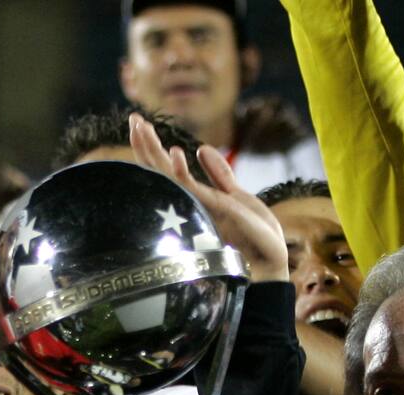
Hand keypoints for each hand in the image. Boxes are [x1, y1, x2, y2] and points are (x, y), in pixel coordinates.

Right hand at [128, 112, 287, 282]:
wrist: (269, 265)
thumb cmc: (256, 239)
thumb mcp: (237, 197)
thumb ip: (219, 175)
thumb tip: (200, 148)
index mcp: (197, 199)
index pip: (168, 171)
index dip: (154, 148)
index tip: (142, 124)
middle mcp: (192, 205)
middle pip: (160, 173)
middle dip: (146, 146)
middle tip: (133, 119)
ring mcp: (198, 210)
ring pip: (166, 178)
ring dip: (153, 151)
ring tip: (140, 127)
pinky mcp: (210, 214)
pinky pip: (189, 190)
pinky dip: (180, 171)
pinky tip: (174, 152)